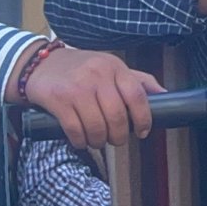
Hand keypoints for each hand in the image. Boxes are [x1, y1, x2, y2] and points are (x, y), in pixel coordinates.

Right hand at [11, 47, 164, 148]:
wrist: (41, 64)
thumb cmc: (82, 69)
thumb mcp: (112, 67)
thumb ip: (138, 80)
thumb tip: (166, 94)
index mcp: (115, 67)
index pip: (137, 95)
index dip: (144, 118)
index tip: (143, 132)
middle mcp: (98, 75)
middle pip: (117, 116)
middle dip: (120, 136)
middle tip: (117, 140)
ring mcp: (77, 87)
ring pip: (97, 126)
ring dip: (100, 141)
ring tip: (98, 141)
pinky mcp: (58, 100)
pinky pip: (75, 130)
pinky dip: (81, 142)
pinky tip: (82, 141)